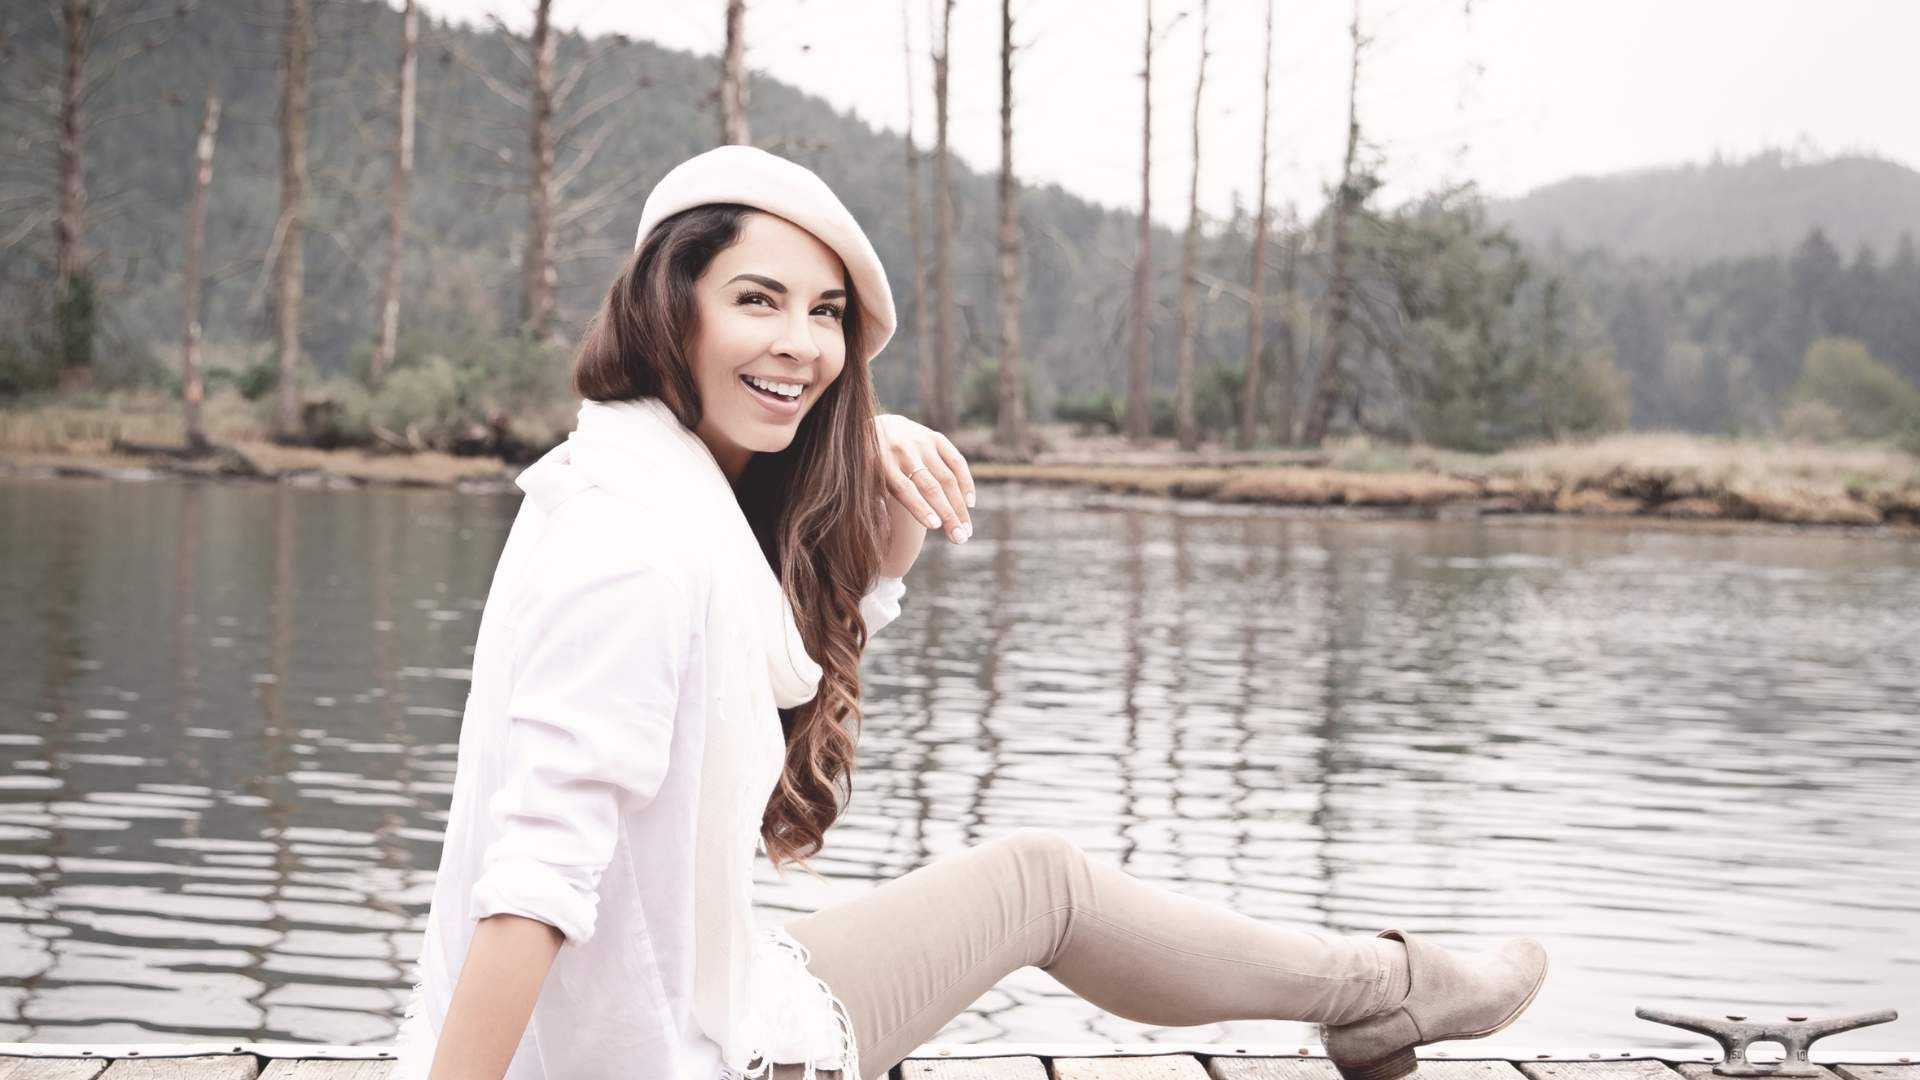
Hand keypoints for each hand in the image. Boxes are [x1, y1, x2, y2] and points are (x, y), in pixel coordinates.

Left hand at [874, 414, 975, 543]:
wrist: (873, 426)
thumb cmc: (867, 465)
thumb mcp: (861, 482)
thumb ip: (872, 504)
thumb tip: (883, 531)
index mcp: (881, 464)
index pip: (904, 488)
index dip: (920, 507)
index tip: (935, 526)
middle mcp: (903, 451)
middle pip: (930, 486)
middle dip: (948, 514)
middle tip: (960, 539)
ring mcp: (922, 443)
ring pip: (947, 478)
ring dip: (959, 506)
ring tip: (966, 530)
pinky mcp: (935, 437)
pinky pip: (957, 461)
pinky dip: (966, 483)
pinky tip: (969, 503)